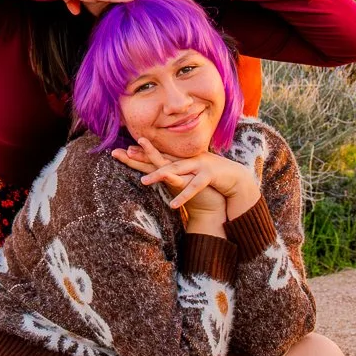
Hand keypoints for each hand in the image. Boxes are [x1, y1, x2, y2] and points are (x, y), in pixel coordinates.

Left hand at [111, 145, 259, 220]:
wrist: (235, 179)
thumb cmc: (209, 178)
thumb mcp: (188, 175)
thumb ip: (175, 173)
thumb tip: (160, 173)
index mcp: (180, 161)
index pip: (156, 156)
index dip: (139, 154)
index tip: (121, 151)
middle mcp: (186, 161)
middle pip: (159, 158)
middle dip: (139, 157)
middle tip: (121, 153)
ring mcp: (196, 167)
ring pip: (174, 170)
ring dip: (159, 175)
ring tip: (143, 182)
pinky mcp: (208, 177)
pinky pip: (193, 187)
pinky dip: (184, 195)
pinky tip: (173, 205)